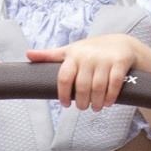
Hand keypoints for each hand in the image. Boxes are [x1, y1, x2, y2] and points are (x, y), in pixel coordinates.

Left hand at [29, 36, 143, 110]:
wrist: (122, 43)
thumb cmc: (92, 50)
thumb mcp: (70, 51)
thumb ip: (50, 55)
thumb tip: (27, 54)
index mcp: (73, 55)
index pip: (64, 78)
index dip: (62, 95)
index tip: (65, 105)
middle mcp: (88, 56)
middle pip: (82, 87)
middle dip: (81, 102)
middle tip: (83, 107)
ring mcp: (105, 59)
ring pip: (98, 87)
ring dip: (96, 102)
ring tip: (95, 107)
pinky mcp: (120, 62)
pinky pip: (113, 84)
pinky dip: (110, 97)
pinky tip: (108, 103)